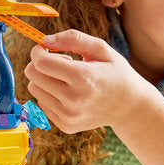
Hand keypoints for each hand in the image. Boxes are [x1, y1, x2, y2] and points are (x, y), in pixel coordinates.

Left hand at [25, 29, 149, 133]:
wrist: (130, 107)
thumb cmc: (115, 73)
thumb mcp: (102, 49)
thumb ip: (73, 39)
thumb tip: (45, 40)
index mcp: (83, 78)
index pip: (40, 63)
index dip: (38, 51)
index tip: (46, 48)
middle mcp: (74, 100)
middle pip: (33, 75)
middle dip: (40, 64)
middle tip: (61, 63)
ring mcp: (69, 116)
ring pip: (34, 90)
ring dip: (45, 80)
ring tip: (68, 80)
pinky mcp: (66, 125)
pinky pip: (42, 104)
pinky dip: (51, 95)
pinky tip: (70, 94)